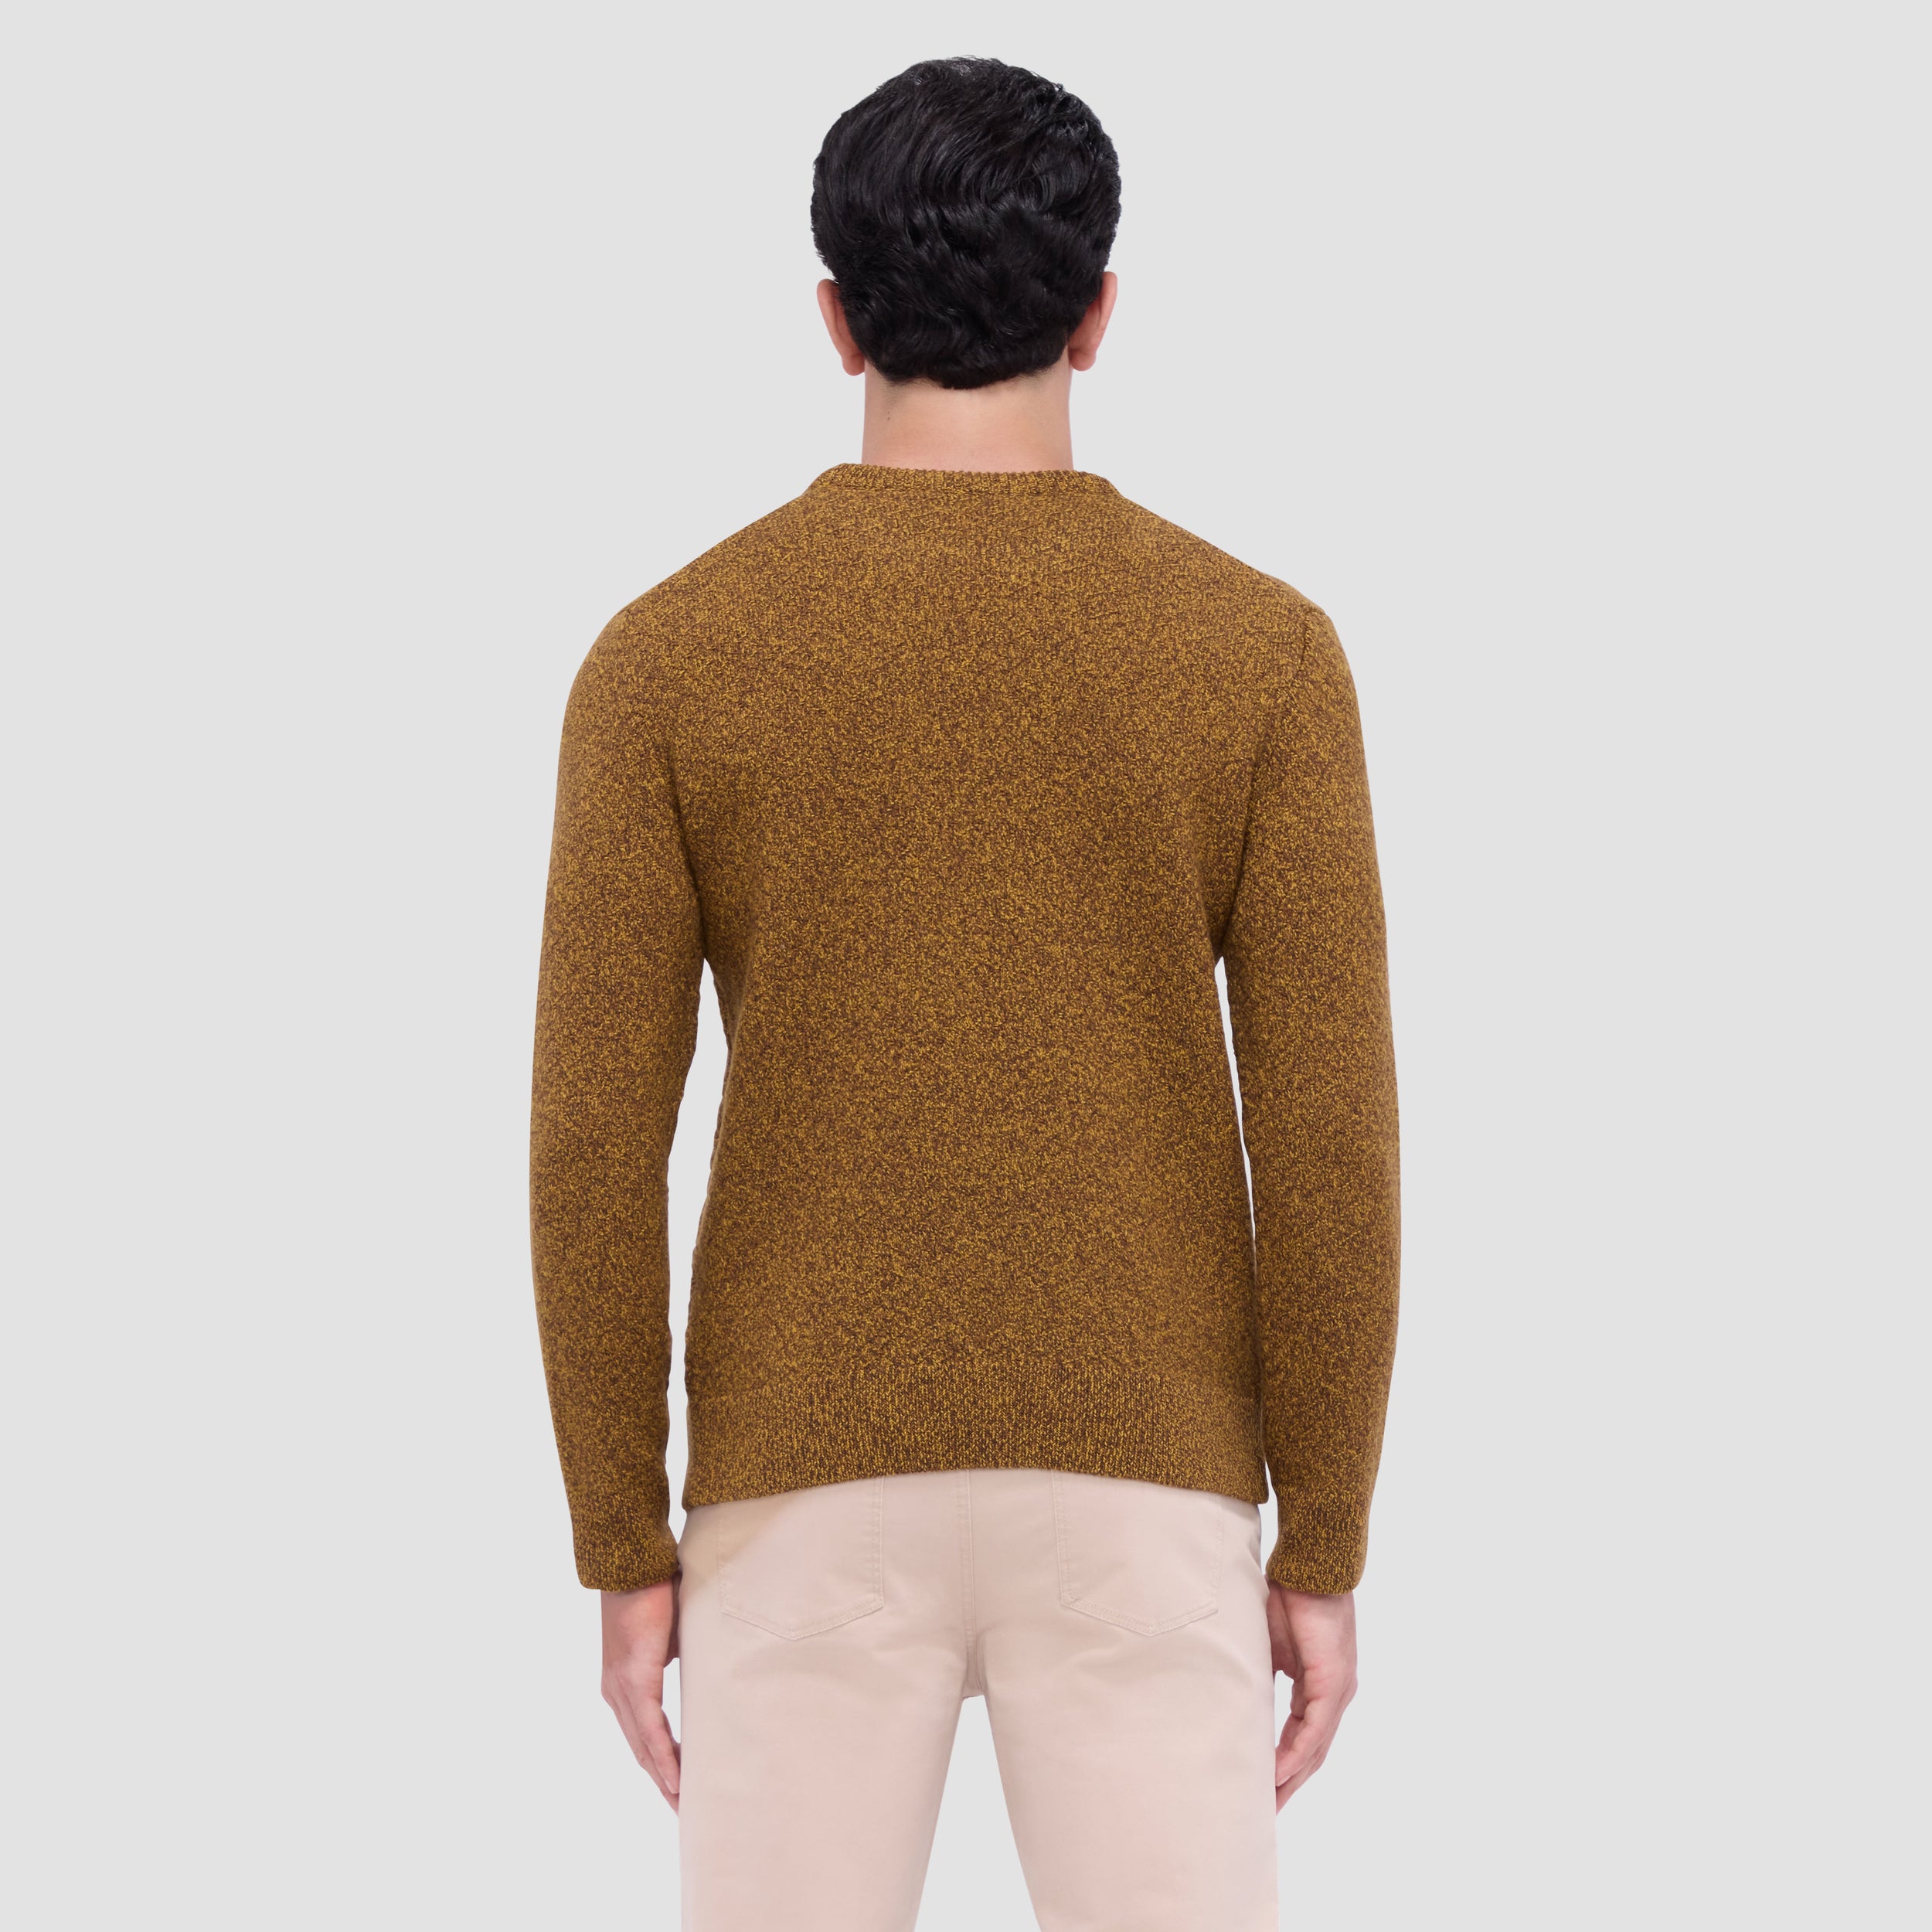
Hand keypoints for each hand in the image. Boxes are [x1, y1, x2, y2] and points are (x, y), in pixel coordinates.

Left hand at [601, 1578, 680, 1809]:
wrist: (633, 1562)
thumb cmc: (653, 1589)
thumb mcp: (670, 1634)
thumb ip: (676, 1658)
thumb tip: (700, 1671)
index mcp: (623, 1684)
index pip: (641, 1736)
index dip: (660, 1766)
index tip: (679, 1790)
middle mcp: (616, 1693)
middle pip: (640, 1752)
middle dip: (663, 1784)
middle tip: (685, 1812)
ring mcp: (622, 1688)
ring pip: (643, 1748)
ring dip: (665, 1779)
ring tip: (684, 1805)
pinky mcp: (635, 1678)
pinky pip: (650, 1730)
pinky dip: (664, 1757)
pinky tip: (676, 1780)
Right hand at [1267, 1582, 1357, 1807]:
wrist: (1311, 1566)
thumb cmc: (1290, 1596)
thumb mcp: (1270, 1645)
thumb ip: (1265, 1675)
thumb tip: (1242, 1697)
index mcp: (1321, 1686)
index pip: (1305, 1737)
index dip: (1285, 1764)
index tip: (1263, 1788)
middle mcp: (1336, 1695)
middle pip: (1313, 1753)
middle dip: (1289, 1784)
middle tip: (1265, 1812)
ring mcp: (1338, 1690)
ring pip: (1316, 1748)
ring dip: (1291, 1778)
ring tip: (1268, 1804)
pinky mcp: (1332, 1682)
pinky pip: (1315, 1729)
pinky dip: (1296, 1754)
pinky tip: (1278, 1773)